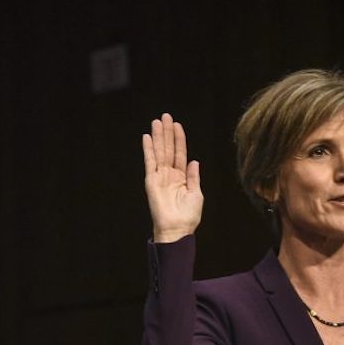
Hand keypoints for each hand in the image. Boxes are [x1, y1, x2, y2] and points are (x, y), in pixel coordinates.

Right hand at [142, 113, 201, 242]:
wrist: (177, 229)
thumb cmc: (188, 216)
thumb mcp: (197, 194)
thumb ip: (194, 176)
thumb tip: (194, 161)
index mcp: (182, 177)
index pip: (180, 153)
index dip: (179, 139)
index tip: (178, 125)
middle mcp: (169, 175)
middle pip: (168, 149)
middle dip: (167, 132)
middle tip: (166, 116)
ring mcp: (160, 177)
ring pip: (159, 152)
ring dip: (157, 136)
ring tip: (157, 121)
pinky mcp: (151, 181)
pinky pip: (149, 162)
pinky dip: (148, 149)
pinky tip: (146, 137)